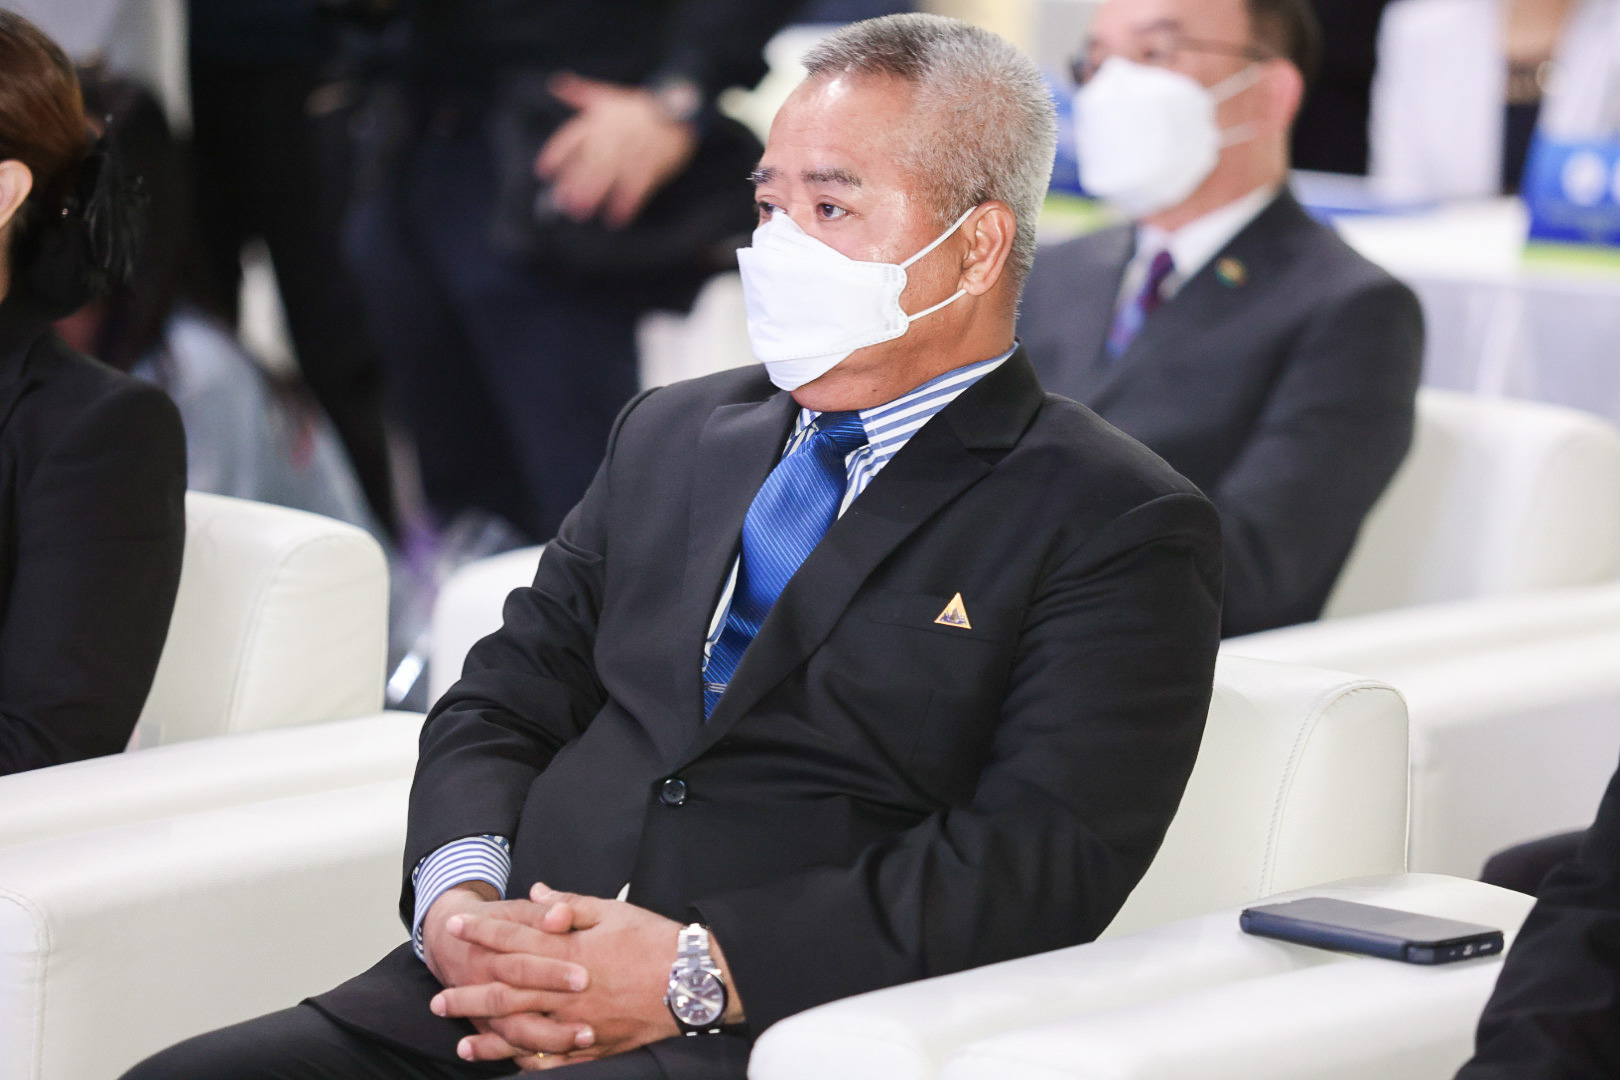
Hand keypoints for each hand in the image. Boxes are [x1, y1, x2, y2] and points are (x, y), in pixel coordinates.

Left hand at [435, 884, 726, 1067]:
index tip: (455, 927)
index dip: (482, 932)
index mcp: (570, 952)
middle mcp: (567, 991)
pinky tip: (511, 1065)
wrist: (694, 980)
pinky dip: (529, 1063)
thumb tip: (536, 897)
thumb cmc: (655, 940)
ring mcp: (579, 1023)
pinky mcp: (596, 1046)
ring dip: (490, 1038)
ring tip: (461, 1042)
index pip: (514, 940)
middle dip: (469, 995)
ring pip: (524, 1033)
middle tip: (438, 1000)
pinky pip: (555, 1059)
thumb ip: (570, 905)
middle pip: (507, 993)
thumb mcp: (613, 911)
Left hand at [534, 73, 698, 227]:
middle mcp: (611, 136)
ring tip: (581, 213)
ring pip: (608, 177)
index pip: (571, 138)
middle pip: (587, 162)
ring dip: (593, 195)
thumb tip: (554, 83)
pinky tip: (616, 219)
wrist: (678, 108)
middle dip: (574, 183)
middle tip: (562, 203)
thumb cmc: (639, 105)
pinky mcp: (650, 164)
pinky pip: (635, 188)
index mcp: (599, 119)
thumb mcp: (607, 95)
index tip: (543, 172)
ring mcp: (631, 151)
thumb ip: (579, 93)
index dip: (555, 154)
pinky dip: (626, 204)